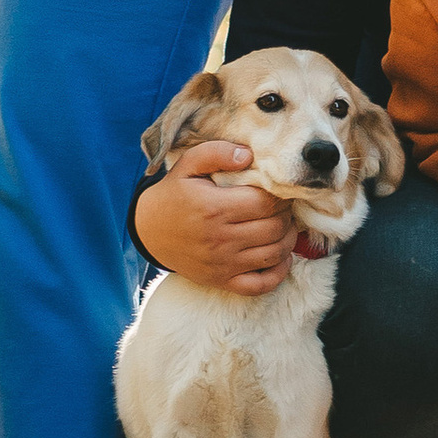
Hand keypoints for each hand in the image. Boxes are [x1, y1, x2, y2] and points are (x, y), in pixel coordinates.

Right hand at [134, 140, 295, 294]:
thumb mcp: (187, 165)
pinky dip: (278, 272)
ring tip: (284, 225)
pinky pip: (261, 285)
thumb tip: (248, 155)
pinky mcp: (221, 281)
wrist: (149, 231)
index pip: (266, 202)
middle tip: (283, 206)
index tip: (278, 188)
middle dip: (286, 214)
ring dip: (288, 239)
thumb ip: (217, 152)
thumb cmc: (173, 195)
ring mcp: (222, 264)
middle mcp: (220, 239)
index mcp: (214, 208)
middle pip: (274, 228)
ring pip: (273, 254)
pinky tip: (280, 256)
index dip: (280, 194)